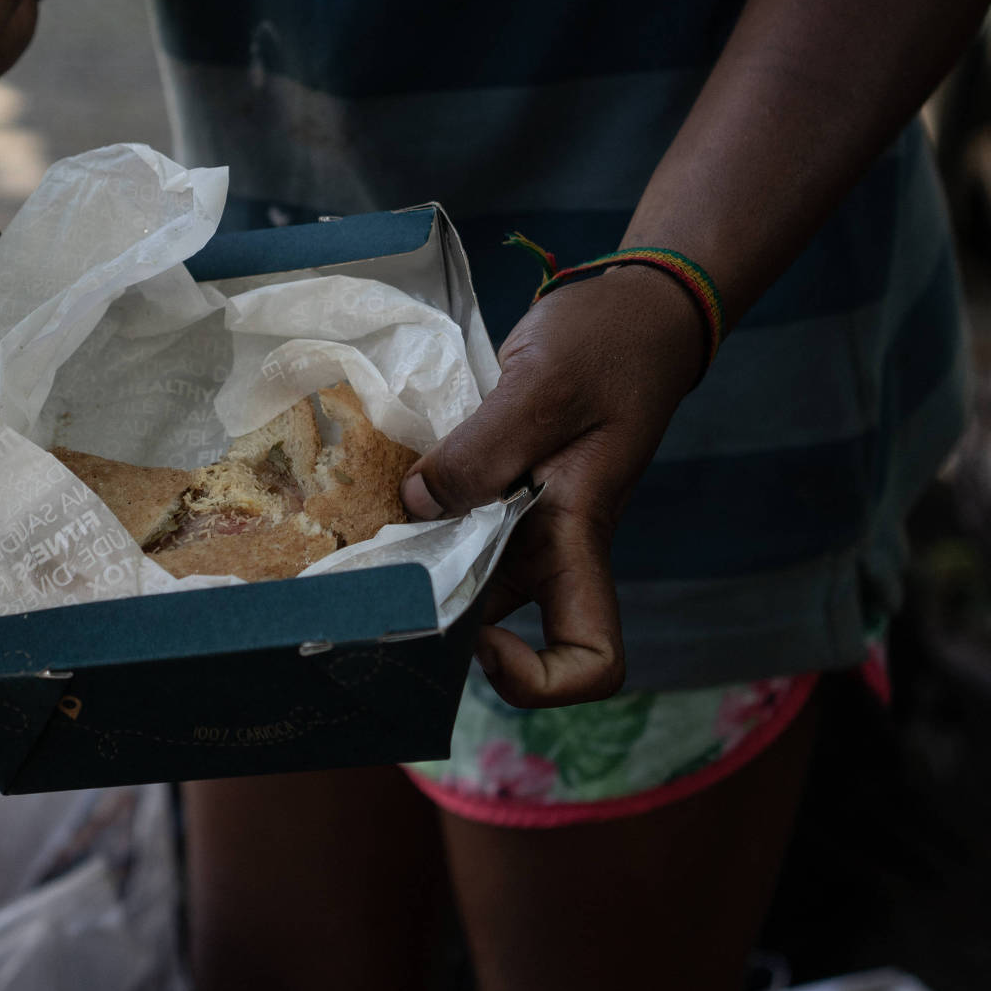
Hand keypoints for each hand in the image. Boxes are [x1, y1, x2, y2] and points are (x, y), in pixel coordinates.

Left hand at [402, 265, 704, 707]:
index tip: (482, 640)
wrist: (636, 310)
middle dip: (435, 621)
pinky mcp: (498, 482)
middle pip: (501, 629)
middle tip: (371, 584)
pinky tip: (372, 485)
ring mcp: (523, 517)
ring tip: (353, 537)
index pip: (590, 658)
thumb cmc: (610, 346)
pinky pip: (450, 520)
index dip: (537, 679)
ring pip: (462, 572)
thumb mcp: (544, 386)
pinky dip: (414, 512)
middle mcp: (550, 545)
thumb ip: (482, 449)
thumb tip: (417, 503)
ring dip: (413, 561)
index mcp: (580, 537)